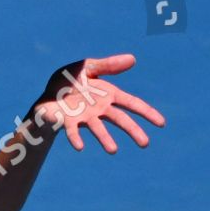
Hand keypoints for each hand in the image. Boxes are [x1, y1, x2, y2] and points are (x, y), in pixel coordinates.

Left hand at [33, 54, 165, 152]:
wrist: (48, 93)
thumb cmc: (70, 80)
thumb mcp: (88, 66)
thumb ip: (108, 65)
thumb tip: (133, 59)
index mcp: (108, 95)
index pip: (132, 103)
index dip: (147, 112)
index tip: (161, 123)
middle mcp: (99, 109)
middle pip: (120, 120)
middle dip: (133, 130)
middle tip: (145, 144)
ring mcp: (84, 117)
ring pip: (98, 129)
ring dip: (105, 139)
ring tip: (113, 151)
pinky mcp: (67, 122)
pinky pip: (72, 131)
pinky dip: (76, 139)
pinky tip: (79, 147)